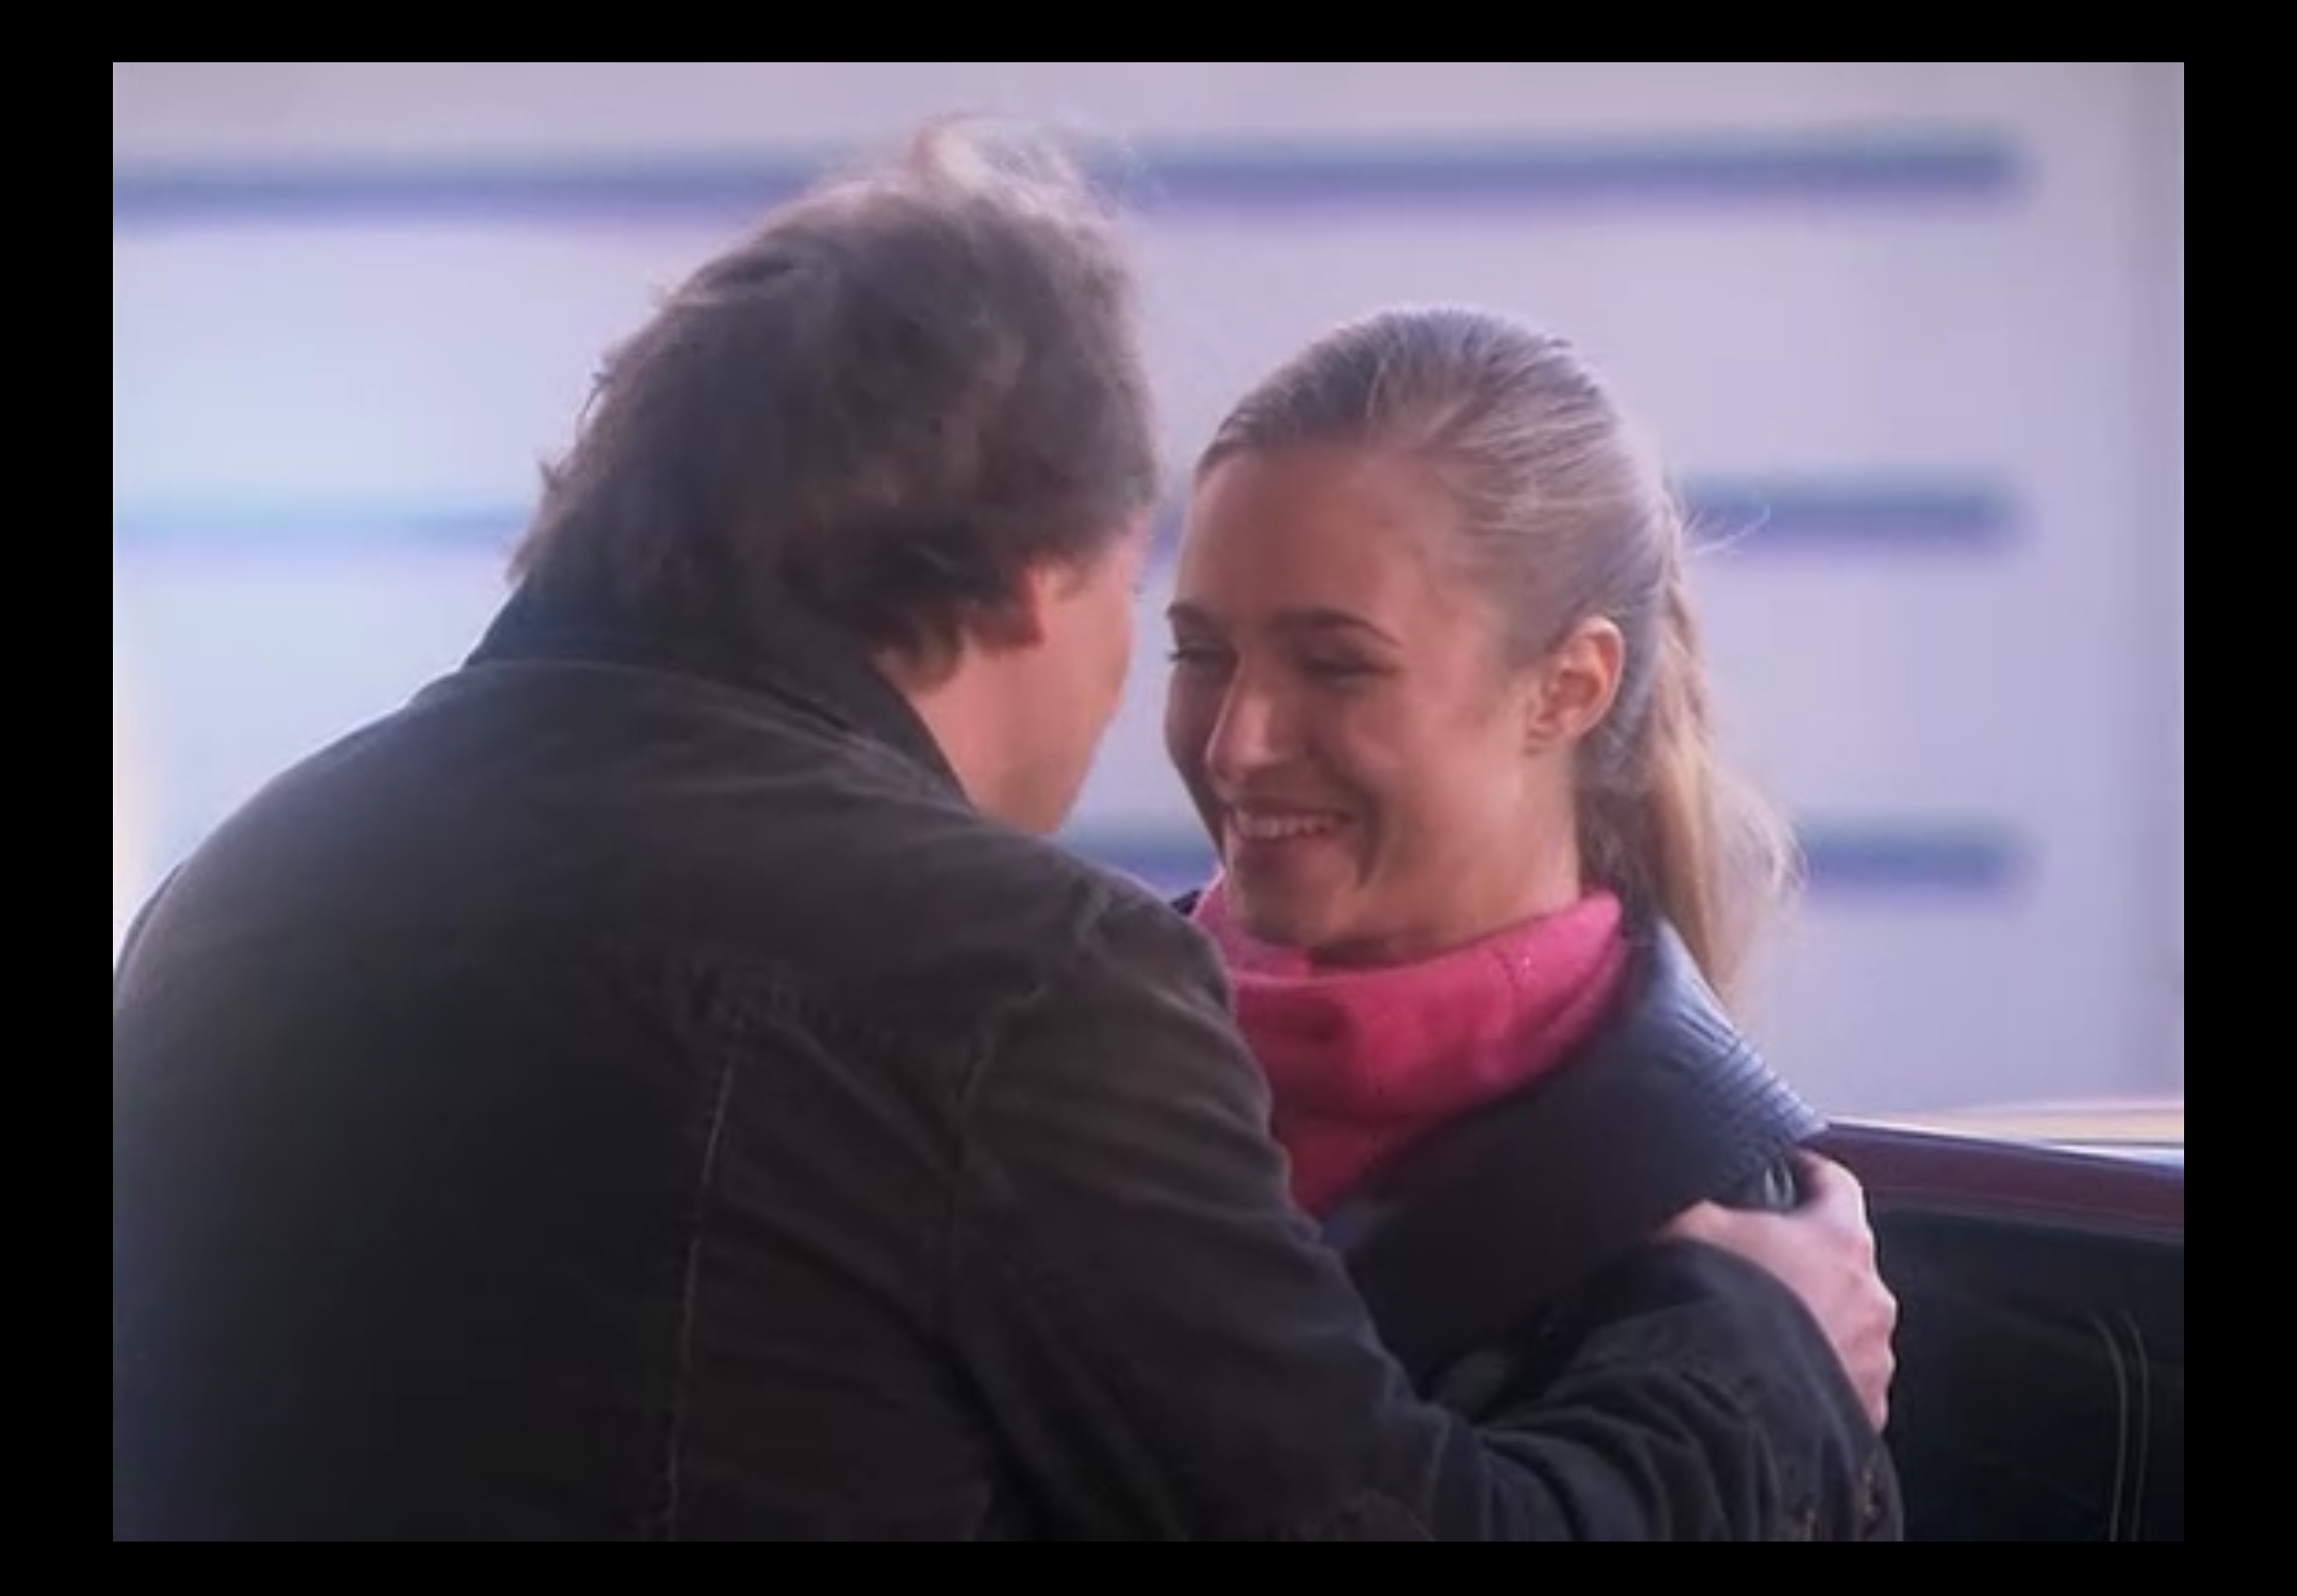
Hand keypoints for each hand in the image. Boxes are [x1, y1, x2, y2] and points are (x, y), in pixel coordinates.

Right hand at [1663, 1151, 1897, 1431]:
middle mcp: (1870, 1297)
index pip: (1835, 1183)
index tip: (1789, 1169)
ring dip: (1814, 1323)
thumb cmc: (1714, 1306)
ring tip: (1761, 1332)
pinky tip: (1770, 1378)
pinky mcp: (1862, 1412)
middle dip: (1805, 1260)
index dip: (1807, 1171)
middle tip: (1758, 1264)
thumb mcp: (1685, 1228)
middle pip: (1842, 1261)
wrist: (1724, 1409)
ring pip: (1846, 1326)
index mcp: (1838, 1238)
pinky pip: (1840, 1384)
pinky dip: (1813, 1378)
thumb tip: (1675, 1180)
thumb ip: (1692, 1198)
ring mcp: (1871, 1359)